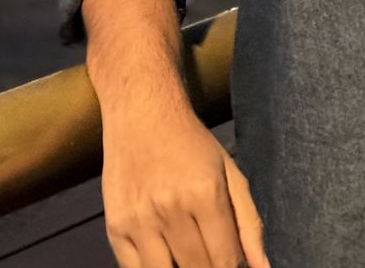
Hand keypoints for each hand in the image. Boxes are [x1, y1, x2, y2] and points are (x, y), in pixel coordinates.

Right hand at [101, 101, 268, 267]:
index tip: (232, 264)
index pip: (226, 260)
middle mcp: (170, 208)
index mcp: (205, 193)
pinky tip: (165, 257)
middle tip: (211, 258)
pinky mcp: (115, 227)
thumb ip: (249, 222)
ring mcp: (140, 220)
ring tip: (190, 258)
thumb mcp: (229, 172)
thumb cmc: (191, 143)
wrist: (142, 111)